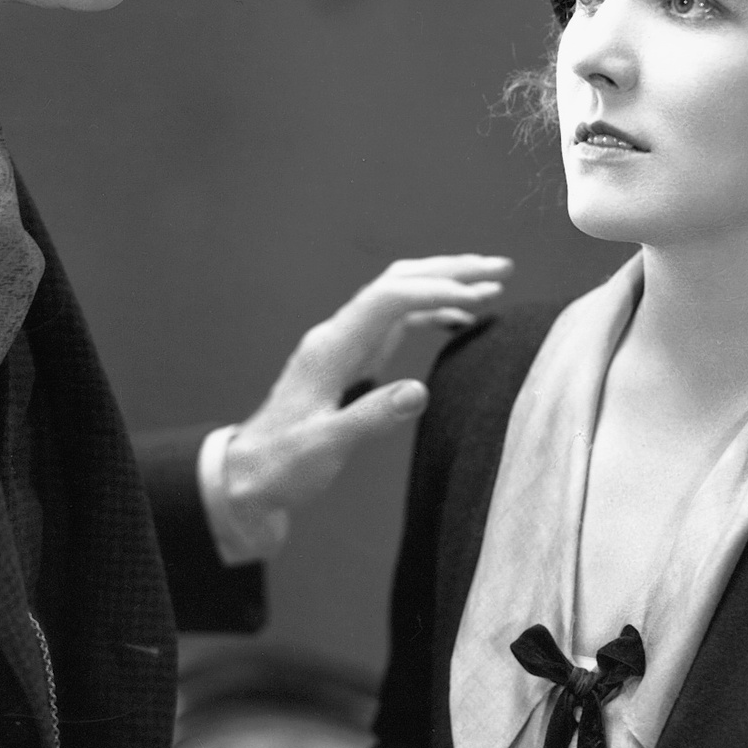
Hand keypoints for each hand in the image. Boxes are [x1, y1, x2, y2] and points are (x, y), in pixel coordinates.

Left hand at [222, 255, 511, 530]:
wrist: (250, 479)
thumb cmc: (280, 464)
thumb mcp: (325, 447)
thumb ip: (371, 418)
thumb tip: (418, 391)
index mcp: (331, 348)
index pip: (388, 299)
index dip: (435, 289)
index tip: (480, 294)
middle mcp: (338, 337)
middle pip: (396, 284)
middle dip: (448, 270)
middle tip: (498, 268)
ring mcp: (345, 347)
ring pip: (399, 299)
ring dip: (443, 286)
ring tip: (490, 286)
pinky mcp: (351, 363)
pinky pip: (395, 324)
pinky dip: (429, 314)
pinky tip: (456, 320)